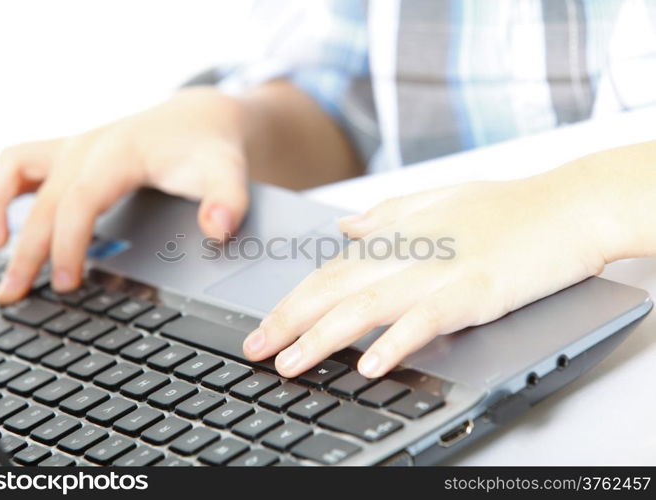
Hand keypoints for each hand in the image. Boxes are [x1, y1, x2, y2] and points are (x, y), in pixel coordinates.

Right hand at [0, 87, 249, 302]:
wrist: (201, 118)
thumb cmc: (210, 147)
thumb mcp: (229, 172)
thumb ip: (229, 201)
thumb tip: (217, 229)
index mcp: (118, 153)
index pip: (79, 202)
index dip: (68, 245)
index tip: (66, 284)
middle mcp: (88, 146)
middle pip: (43, 199)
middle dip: (25, 249)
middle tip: (14, 294)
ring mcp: (75, 147)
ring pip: (16, 168)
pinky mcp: (72, 154)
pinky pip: (21, 163)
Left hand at [242, 172, 612, 377]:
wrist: (567, 204)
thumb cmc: (505, 205)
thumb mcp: (436, 201)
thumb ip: (386, 216)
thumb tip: (347, 228)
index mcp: (395, 235)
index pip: (329, 272)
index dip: (292, 301)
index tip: (265, 325)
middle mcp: (407, 253)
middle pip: (333, 290)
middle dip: (288, 322)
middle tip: (256, 349)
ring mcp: (438, 272)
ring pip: (364, 306)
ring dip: (321, 338)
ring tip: (291, 364)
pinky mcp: (472, 290)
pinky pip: (424, 320)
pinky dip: (394, 342)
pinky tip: (369, 364)